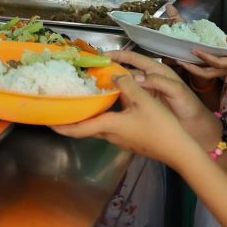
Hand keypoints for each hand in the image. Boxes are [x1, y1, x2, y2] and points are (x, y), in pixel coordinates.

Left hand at [50, 74, 211, 166]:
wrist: (179, 150)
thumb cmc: (161, 126)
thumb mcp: (144, 100)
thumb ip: (127, 86)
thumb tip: (114, 76)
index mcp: (109, 126)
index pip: (78, 128)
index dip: (60, 126)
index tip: (46, 121)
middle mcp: (110, 135)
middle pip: (85, 128)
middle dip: (71, 119)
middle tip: (63, 105)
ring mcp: (120, 140)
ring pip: (97, 128)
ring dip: (87, 118)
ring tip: (83, 102)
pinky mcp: (129, 141)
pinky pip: (109, 128)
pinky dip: (102, 118)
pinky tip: (108, 107)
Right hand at [106, 50, 222, 145]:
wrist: (195, 128)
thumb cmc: (188, 106)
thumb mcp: (176, 91)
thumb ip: (158, 82)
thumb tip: (135, 77)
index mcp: (158, 71)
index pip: (135, 58)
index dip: (121, 55)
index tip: (104, 55)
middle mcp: (148, 80)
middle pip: (127, 70)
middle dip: (112, 68)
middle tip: (94, 70)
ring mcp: (144, 93)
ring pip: (124, 84)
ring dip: (112, 83)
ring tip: (95, 84)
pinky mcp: (142, 106)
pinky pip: (126, 98)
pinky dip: (116, 97)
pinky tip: (105, 101)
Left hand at [178, 36, 226, 86]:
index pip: (216, 62)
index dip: (204, 56)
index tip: (193, 49)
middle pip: (205, 74)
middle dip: (191, 69)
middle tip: (177, 61)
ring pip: (206, 73)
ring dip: (193, 68)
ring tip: (181, 60)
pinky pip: (210, 70)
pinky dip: (200, 65)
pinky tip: (194, 58)